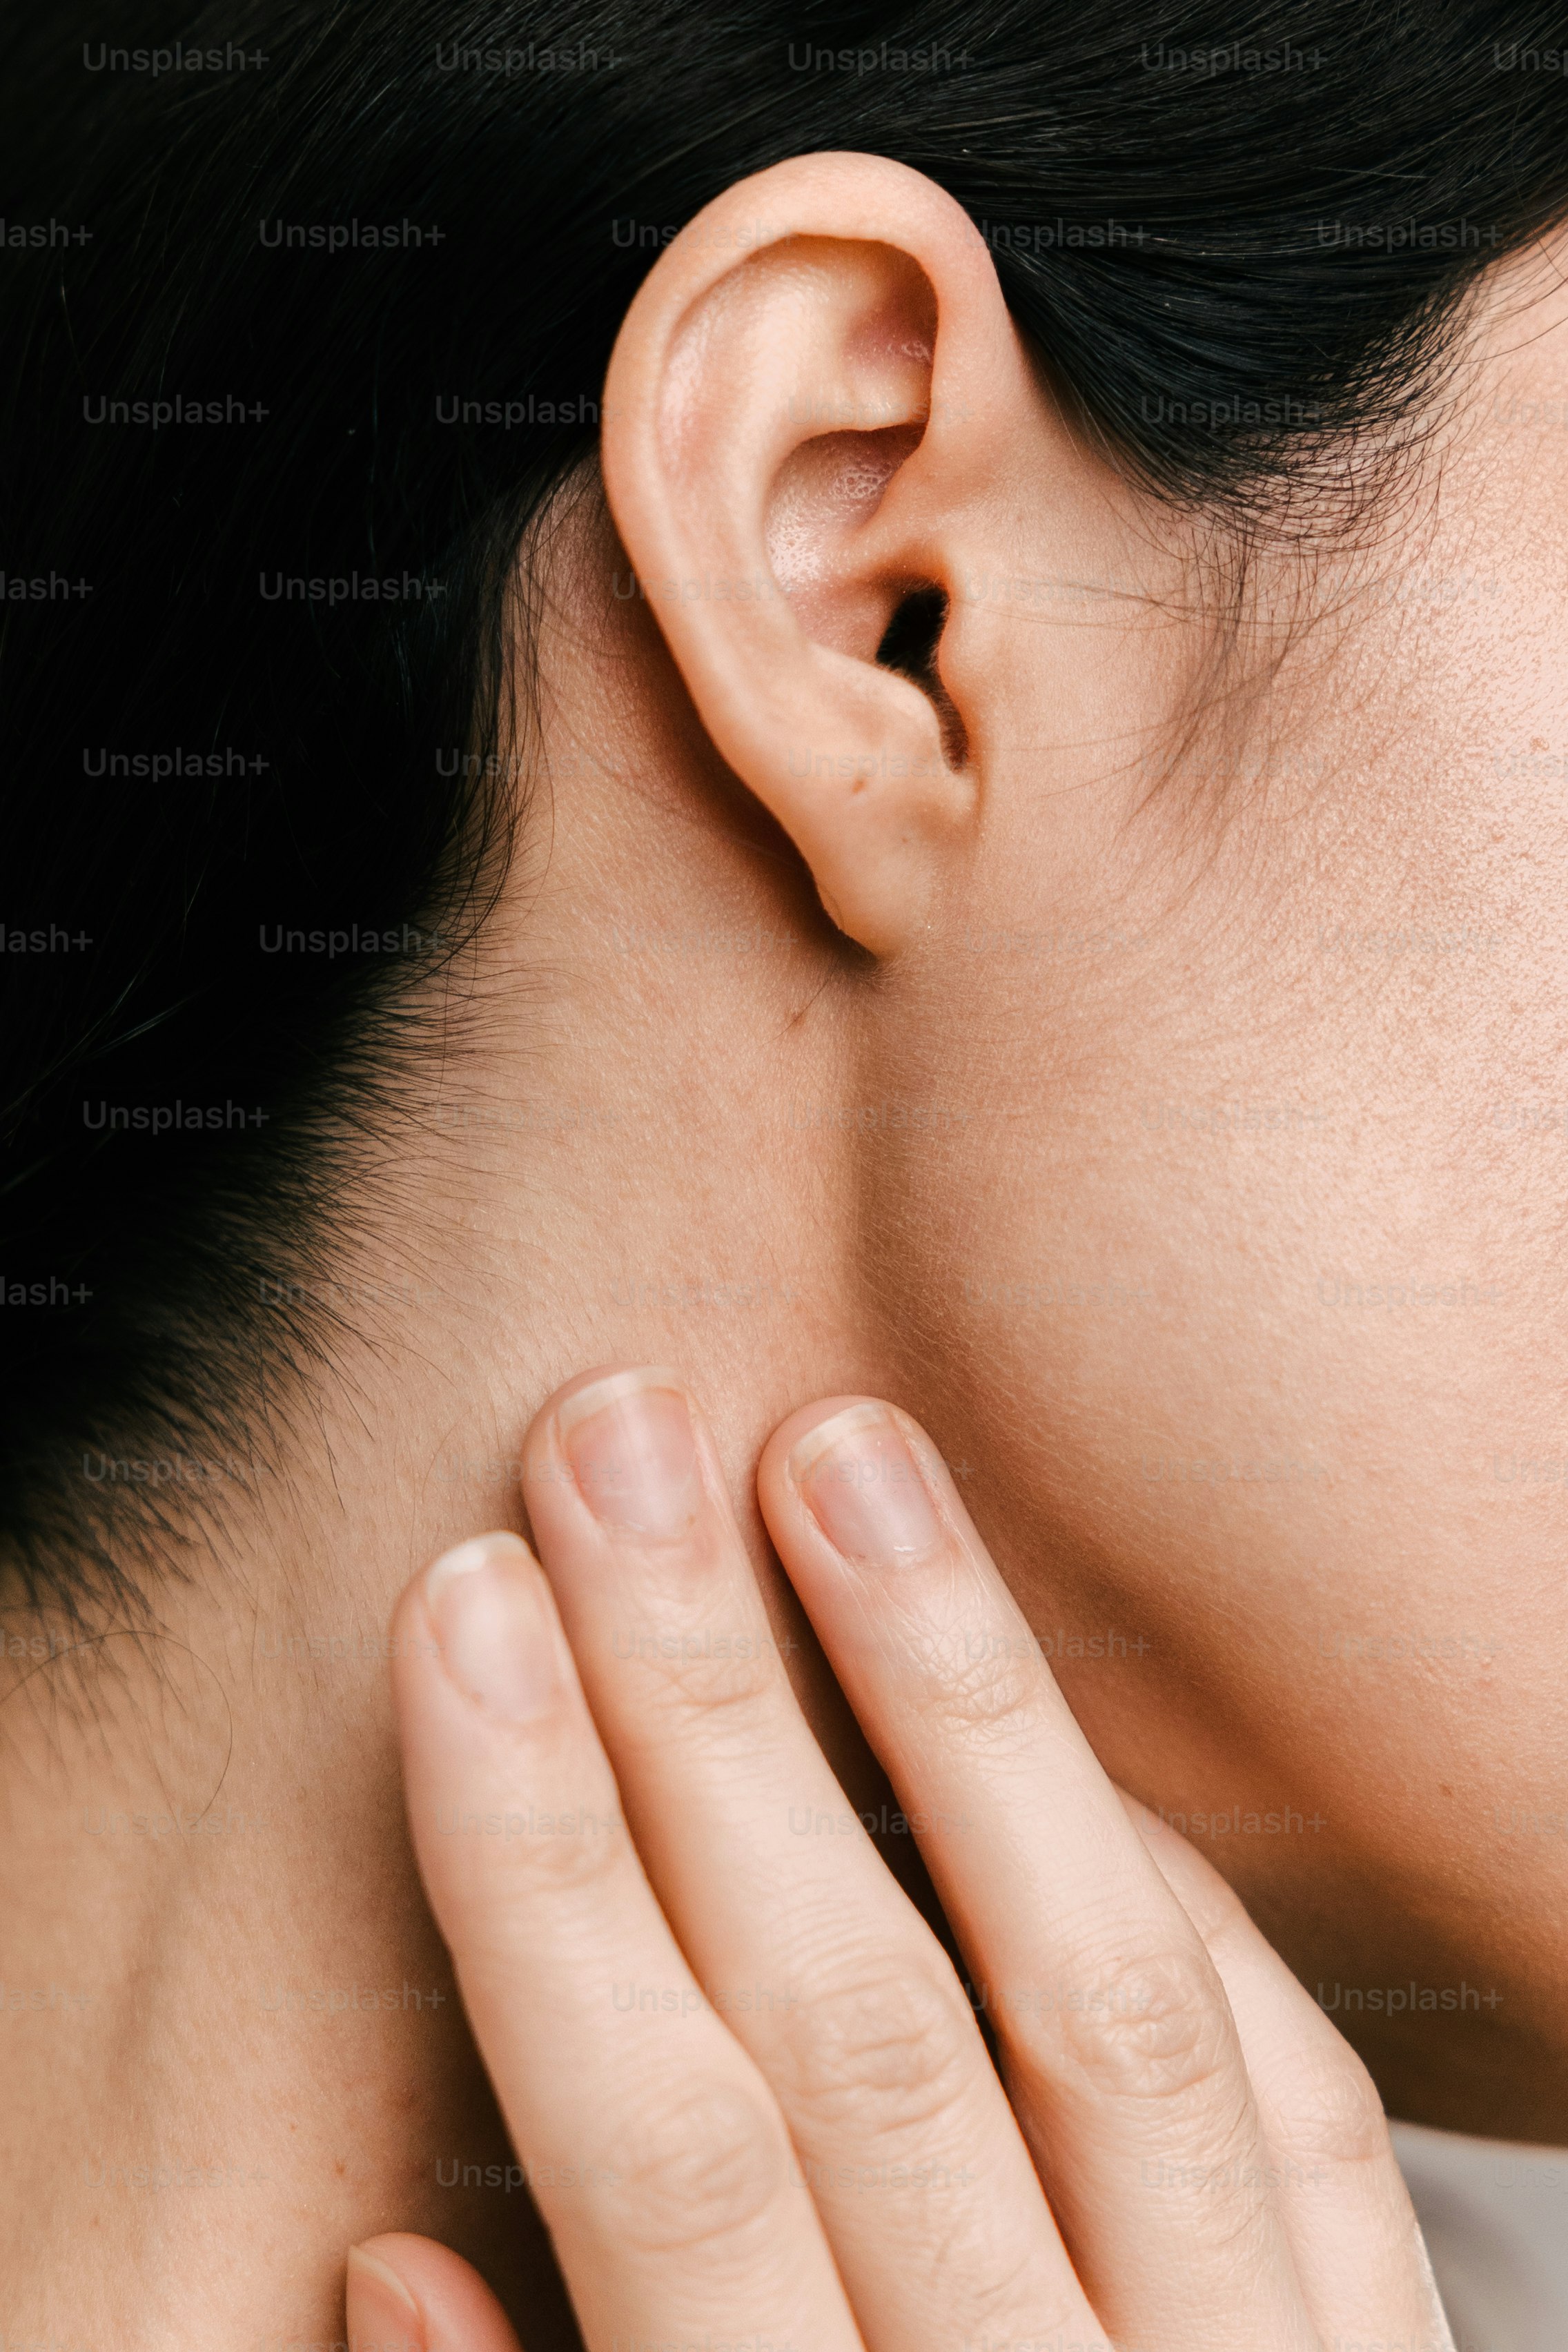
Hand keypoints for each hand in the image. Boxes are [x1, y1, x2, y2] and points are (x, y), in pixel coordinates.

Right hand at [346, 1367, 1452, 2351]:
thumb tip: (393, 2256)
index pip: (663, 2146)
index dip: (543, 1864)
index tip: (462, 1616)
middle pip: (868, 2019)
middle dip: (716, 1709)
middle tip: (621, 1438)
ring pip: (1104, 1993)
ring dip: (963, 1704)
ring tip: (853, 1463)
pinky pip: (1301, 2101)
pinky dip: (1163, 1895)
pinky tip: (1052, 1716)